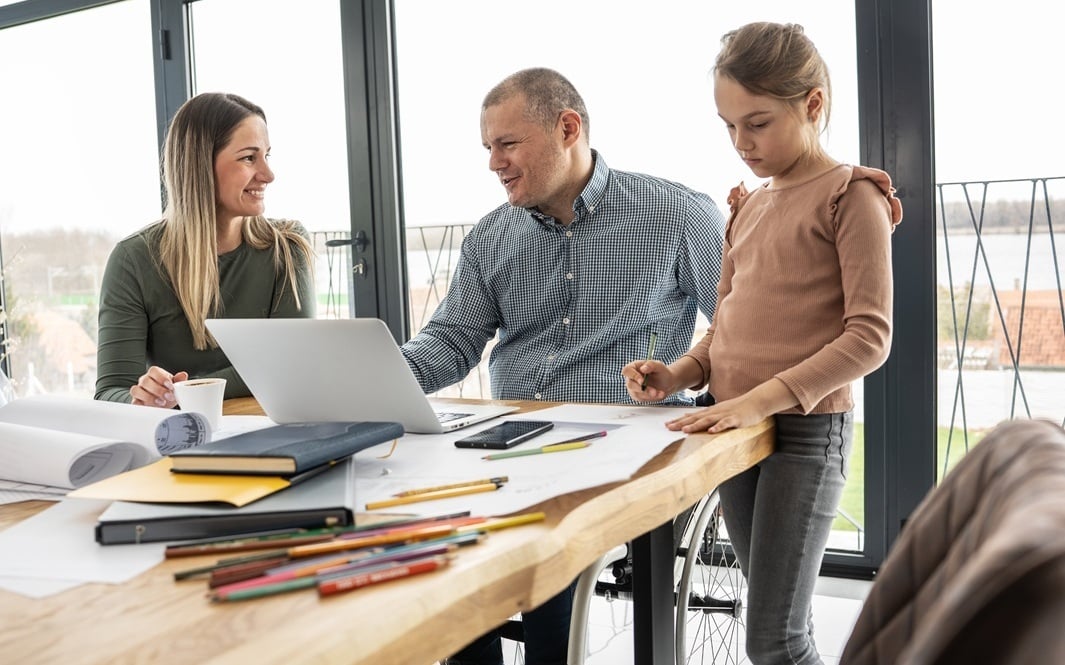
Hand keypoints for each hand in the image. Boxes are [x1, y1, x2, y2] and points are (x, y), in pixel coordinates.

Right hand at [130, 367, 187, 407]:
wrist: (164, 403)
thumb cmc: (168, 392)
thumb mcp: (176, 386)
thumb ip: (179, 380)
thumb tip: (183, 375)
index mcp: (155, 374)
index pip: (154, 371)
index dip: (162, 378)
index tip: (170, 386)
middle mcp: (145, 380)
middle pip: (145, 381)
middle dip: (158, 390)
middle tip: (168, 396)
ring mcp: (139, 390)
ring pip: (136, 390)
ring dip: (149, 397)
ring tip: (161, 403)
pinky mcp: (136, 401)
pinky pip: (134, 401)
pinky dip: (141, 405)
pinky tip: (150, 407)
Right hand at [622, 359, 673, 402]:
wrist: (667, 383)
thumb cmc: (662, 372)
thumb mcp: (659, 366)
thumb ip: (651, 365)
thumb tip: (642, 368)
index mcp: (634, 367)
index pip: (627, 371)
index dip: (633, 376)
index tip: (642, 381)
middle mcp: (631, 378)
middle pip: (630, 385)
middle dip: (643, 389)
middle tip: (654, 391)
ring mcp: (634, 388)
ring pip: (636, 394)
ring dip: (649, 394)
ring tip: (660, 392)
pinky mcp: (638, 396)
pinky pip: (642, 399)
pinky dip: (652, 398)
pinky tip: (660, 394)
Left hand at [666, 378, 795, 433]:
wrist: (755, 402)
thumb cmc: (737, 408)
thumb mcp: (718, 410)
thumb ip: (704, 415)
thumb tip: (688, 417)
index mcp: (710, 412)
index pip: (691, 416)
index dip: (679, 420)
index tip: (666, 425)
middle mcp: (714, 412)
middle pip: (695, 418)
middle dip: (681, 423)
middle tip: (668, 427)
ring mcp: (724, 415)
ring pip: (707, 420)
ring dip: (696, 425)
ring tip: (685, 430)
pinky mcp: (735, 419)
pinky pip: (725, 424)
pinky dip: (718, 427)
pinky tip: (711, 431)